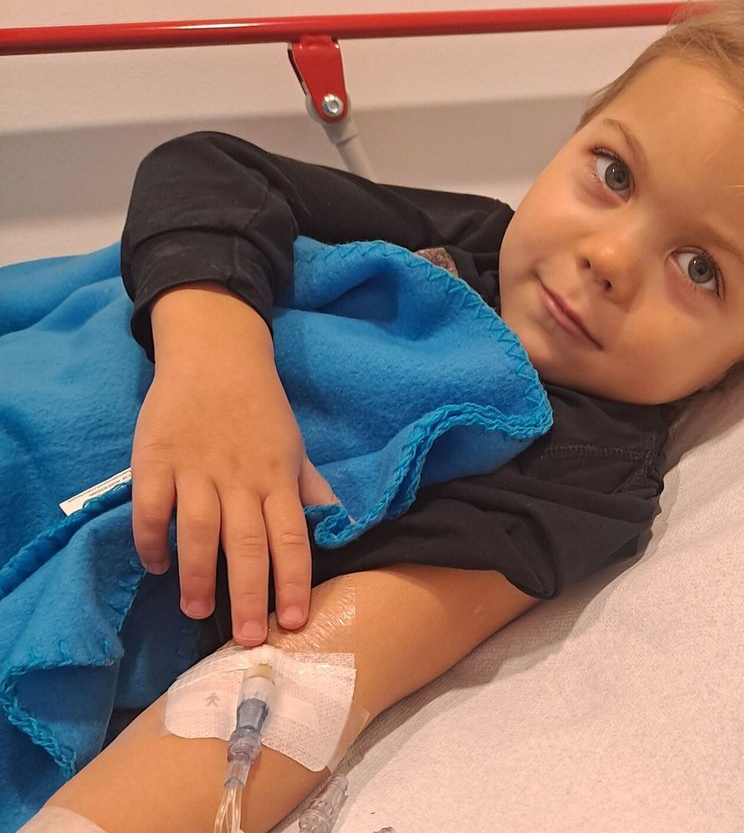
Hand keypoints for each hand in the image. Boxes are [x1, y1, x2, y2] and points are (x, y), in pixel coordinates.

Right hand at [131, 285, 337, 645]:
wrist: (216, 355)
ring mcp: (196, 468)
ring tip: (198, 612)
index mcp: (277, 478)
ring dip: (199, 574)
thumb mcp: (294, 449)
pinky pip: (151, 506)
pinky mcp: (156, 458)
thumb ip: (311, 490)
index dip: (293, 580)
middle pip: (247, 542)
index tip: (295, 621)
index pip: (291, 537)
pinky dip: (152, 538)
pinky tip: (156, 566)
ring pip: (199, 529)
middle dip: (250, 593)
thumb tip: (343, 526)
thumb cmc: (260, 411)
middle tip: (249, 638)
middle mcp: (241, 478)